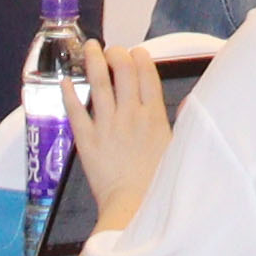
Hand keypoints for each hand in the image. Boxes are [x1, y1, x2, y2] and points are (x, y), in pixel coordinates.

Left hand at [72, 39, 176, 228]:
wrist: (135, 208)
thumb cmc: (160, 184)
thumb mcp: (180, 150)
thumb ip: (185, 123)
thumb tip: (191, 103)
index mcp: (154, 116)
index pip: (147, 75)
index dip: (140, 58)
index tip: (136, 52)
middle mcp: (130, 115)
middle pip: (122, 72)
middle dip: (117, 54)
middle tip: (112, 49)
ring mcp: (107, 126)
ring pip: (98, 85)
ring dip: (93, 62)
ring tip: (89, 48)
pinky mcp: (87, 141)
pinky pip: (76, 112)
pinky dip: (70, 95)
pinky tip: (65, 81)